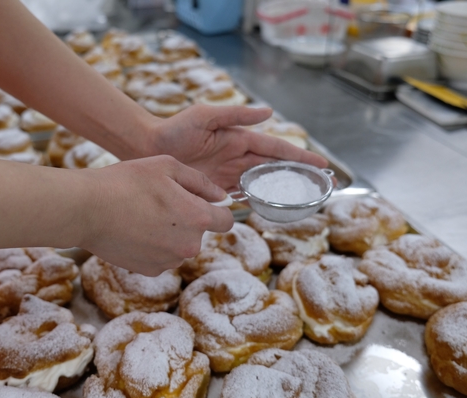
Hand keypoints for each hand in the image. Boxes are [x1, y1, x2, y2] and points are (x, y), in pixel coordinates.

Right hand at [76, 155, 233, 275]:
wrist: (87, 209)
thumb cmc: (126, 182)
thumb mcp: (167, 167)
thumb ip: (201, 182)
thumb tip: (221, 196)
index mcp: (198, 218)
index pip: (226, 220)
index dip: (217, 209)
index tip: (201, 202)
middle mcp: (189, 245)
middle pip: (200, 233)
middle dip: (188, 219)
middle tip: (160, 202)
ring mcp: (169, 261)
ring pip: (180, 246)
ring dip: (170, 234)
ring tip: (143, 215)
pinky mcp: (149, 270)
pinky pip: (162, 257)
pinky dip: (153, 246)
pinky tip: (134, 230)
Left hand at [150, 105, 328, 190]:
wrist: (148, 148)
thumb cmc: (174, 128)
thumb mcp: (204, 115)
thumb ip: (235, 115)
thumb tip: (269, 112)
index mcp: (239, 139)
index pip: (275, 150)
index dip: (299, 157)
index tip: (321, 165)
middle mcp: (237, 157)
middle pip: (275, 169)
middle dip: (300, 177)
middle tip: (324, 187)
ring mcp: (228, 173)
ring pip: (262, 184)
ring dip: (283, 192)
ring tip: (306, 202)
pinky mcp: (216, 187)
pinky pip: (242, 196)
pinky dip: (258, 202)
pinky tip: (272, 210)